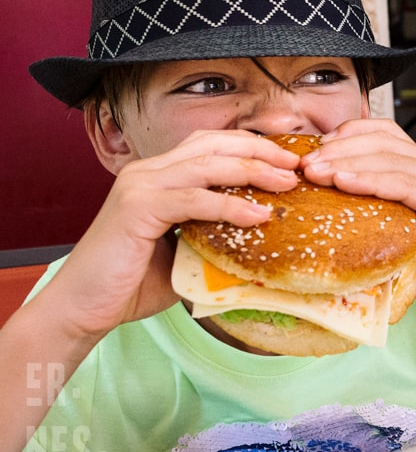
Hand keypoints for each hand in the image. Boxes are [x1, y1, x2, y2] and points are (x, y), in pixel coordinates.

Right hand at [42, 130, 300, 338]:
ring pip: (207, 164)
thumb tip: (264, 236)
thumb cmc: (133, 283)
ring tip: (287, 182)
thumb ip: (216, 234)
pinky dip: (228, 204)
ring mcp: (141, 186)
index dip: (252, 145)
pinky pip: (193, 199)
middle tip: (296, 164)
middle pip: (215, 143)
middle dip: (261, 149)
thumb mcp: (186, 250)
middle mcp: (149, 171)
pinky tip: (257, 213)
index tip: (289, 157)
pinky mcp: (137, 208)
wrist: (84, 308)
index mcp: (160, 174)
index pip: (212, 144)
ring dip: (252, 170)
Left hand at [300, 120, 415, 312]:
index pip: (383, 134)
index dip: (346, 136)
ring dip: (344, 161)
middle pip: (379, 139)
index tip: (314, 153)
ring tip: (313, 171)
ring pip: (386, 157)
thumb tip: (335, 224)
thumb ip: (383, 220)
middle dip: (336, 147)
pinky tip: (342, 181)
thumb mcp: (410, 236)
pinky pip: (402, 182)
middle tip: (302, 163)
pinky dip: (369, 179)